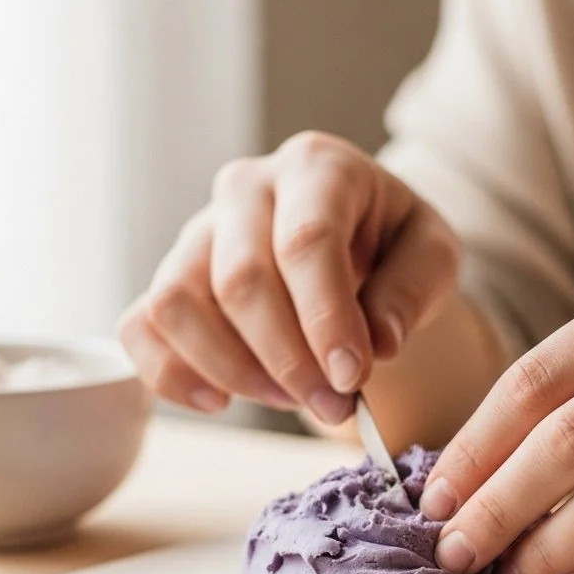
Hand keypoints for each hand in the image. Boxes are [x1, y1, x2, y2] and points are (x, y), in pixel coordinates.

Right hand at [119, 132, 458, 422]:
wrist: (356, 242)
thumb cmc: (393, 246)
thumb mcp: (432, 255)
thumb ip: (413, 290)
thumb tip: (378, 344)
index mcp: (317, 167)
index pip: (305, 241)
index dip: (325, 317)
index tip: (352, 377)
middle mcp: (246, 188)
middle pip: (239, 280)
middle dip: (288, 360)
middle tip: (333, 406)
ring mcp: (198, 231)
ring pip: (177, 303)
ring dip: (233, 370)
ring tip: (288, 397)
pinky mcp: (171, 277)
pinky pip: (141, 327)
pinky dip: (171, 375)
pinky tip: (220, 402)